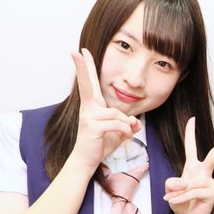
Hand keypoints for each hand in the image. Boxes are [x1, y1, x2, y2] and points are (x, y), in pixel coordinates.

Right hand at [70, 48, 140, 169]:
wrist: (87, 161)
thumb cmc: (100, 145)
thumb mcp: (118, 132)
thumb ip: (127, 124)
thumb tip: (135, 122)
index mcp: (92, 106)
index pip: (89, 83)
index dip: (85, 68)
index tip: (80, 52)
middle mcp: (88, 108)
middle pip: (87, 84)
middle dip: (83, 67)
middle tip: (77, 51)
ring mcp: (89, 116)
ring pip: (117, 114)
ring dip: (126, 126)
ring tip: (126, 134)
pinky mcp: (92, 126)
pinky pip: (117, 124)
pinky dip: (125, 131)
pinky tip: (126, 137)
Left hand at [164, 118, 213, 213]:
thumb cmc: (180, 202)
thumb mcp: (169, 190)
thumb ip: (172, 182)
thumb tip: (185, 181)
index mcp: (192, 167)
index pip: (191, 147)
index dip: (190, 133)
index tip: (192, 119)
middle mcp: (203, 172)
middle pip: (213, 155)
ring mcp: (210, 182)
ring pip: (192, 182)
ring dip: (180, 192)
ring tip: (172, 199)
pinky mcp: (213, 192)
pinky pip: (195, 191)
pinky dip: (183, 197)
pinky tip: (177, 201)